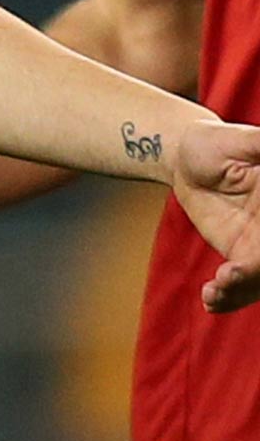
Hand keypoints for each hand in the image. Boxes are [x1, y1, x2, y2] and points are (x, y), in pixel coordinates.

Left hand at [169, 119, 259, 312]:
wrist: (187, 158)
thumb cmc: (216, 142)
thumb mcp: (242, 141)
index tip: (255, 258)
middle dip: (259, 272)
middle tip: (233, 273)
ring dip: (244, 289)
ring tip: (217, 289)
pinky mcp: (242, 257)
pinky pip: (242, 285)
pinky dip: (230, 297)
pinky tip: (211, 300)